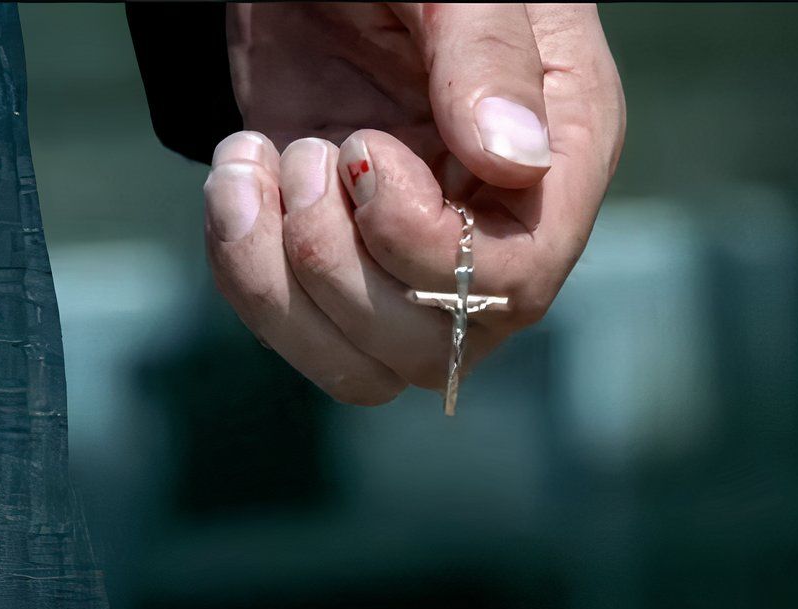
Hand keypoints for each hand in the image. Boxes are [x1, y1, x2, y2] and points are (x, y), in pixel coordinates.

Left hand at [203, 4, 624, 404]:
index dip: (427, 249)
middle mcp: (491, 222)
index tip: (365, 151)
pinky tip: (241, 172)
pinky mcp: (330, 247)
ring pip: (362, 364)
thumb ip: (489, 55)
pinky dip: (243, 265)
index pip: (518, 281)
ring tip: (265, 161)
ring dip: (285, 280)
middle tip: (313, 153)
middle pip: (434, 345)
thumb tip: (519, 160)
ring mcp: (406, 246)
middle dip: (341, 267)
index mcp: (557, 159)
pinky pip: (293, 326)